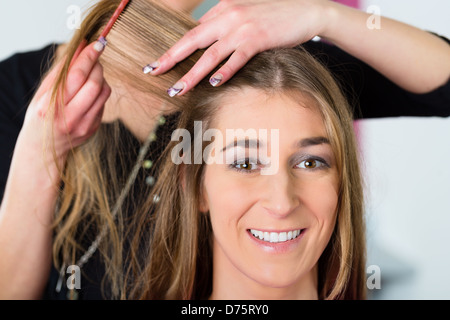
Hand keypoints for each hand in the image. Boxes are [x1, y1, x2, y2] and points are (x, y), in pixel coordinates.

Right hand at [21, 40, 110, 163]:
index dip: (89, 57)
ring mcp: (85, 125)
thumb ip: (60, 72)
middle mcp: (70, 117)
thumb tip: (79, 49)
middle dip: (97, 65)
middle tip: (94, 56)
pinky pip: (104, 103)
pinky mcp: (94, 128)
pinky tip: (89, 91)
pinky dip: (99, 91)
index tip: (97, 44)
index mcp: (52, 106)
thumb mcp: (42, 94)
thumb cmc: (40, 116)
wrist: (43, 148)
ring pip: (104, 92)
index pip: (77, 76)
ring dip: (101, 77)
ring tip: (91, 74)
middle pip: (94, 84)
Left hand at [145, 0, 329, 95]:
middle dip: (171, 58)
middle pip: (193, 41)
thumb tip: (207, 38)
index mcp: (222, 10)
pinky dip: (224, 71)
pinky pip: (236, 58)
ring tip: (177, 89)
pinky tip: (213, 83)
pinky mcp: (258, 39)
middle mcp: (228, 17)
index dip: (174, 49)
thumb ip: (225, 24)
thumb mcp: (245, 13)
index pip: (193, 32)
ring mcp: (242, 28)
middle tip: (153, 72)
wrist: (306, 10)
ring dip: (192, 73)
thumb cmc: (275, 14)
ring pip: (210, 54)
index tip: (158, 62)